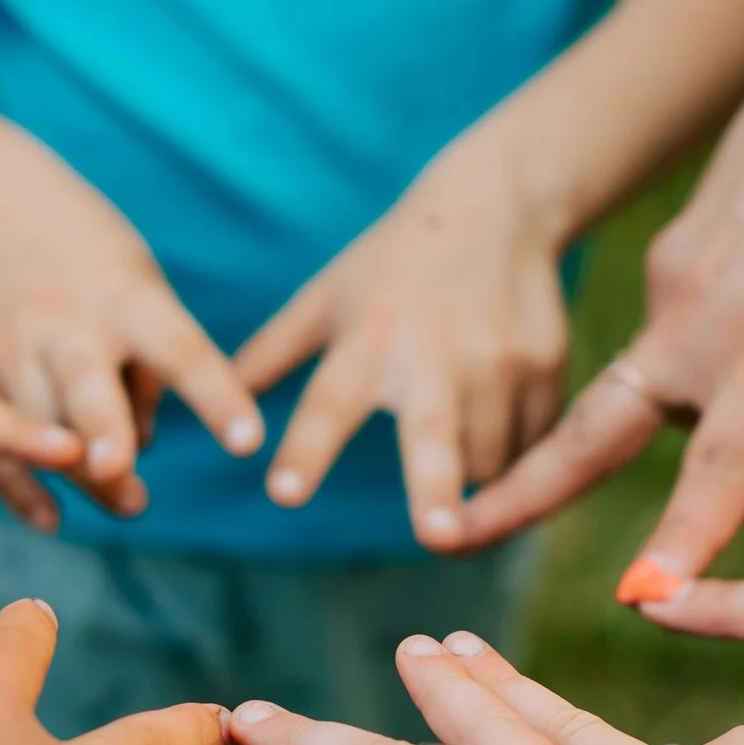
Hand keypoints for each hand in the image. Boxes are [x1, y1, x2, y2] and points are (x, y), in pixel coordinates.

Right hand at [0, 124, 265, 529]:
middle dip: (102, 432)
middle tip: (121, 473)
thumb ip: (151, 368)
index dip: (215, 398)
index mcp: (126, 299)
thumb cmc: (91, 259)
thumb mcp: (142, 286)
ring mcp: (11, 350)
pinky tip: (50, 520)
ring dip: (78, 475)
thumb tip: (142, 449)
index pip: (181, 353)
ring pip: (39, 427)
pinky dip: (18, 485)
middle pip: (87, 388)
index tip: (248, 444)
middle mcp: (65, 325)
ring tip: (128, 506)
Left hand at [239, 140, 569, 548]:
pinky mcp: (546, 366)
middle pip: (433, 436)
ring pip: (485, 460)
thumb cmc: (394, 263)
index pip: (329, 402)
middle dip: (437, 490)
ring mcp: (498, 361)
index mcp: (367, 338)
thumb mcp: (328, 298)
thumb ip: (270, 354)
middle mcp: (433, 353)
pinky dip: (511, 455)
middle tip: (439, 539)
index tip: (284, 494)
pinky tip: (500, 425)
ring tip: (457, 469)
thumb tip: (197, 405)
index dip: (308, 449)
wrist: (498, 205)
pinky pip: (529, 442)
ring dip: (467, 484)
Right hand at [457, 9, 743, 590]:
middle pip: (593, 432)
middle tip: (452, 533)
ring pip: (675, 381)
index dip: (686, 538)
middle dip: (525, 491)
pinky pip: (693, 330)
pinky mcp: (666, 255)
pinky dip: (736, 332)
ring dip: (722, 388)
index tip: (642, 597)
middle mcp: (698, 319)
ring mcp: (668, 283)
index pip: (721, 467)